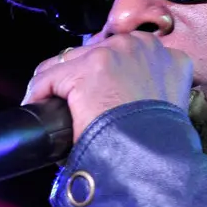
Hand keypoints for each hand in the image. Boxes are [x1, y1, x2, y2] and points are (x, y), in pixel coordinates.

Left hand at [22, 32, 194, 143]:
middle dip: (82, 78)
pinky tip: (41, 110)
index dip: (105, 76)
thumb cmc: (162, 144)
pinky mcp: (88, 68)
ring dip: (60, 86)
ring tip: (56, 110)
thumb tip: (124, 99)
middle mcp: (141, 46)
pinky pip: (48, 77)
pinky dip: (39, 94)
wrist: (155, 161)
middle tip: (74, 106)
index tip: (94, 94)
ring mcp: (114, 54)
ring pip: (68, 62)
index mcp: (166, 55)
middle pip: (94, 52)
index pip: (122, 53)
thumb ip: (151, 91)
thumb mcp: (167, 106)